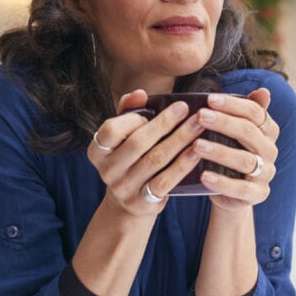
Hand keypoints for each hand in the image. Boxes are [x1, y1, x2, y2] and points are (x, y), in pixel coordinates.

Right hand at [88, 90, 202, 216]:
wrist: (130, 202)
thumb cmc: (131, 159)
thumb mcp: (124, 137)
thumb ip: (129, 112)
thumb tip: (140, 93)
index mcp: (98, 151)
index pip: (110, 130)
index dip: (133, 119)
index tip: (154, 110)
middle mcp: (107, 170)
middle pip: (138, 143)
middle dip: (164, 123)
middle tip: (185, 109)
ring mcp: (124, 188)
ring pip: (156, 160)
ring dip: (180, 140)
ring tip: (198, 125)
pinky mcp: (143, 202)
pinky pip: (166, 181)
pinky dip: (183, 164)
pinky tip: (197, 151)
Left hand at [194, 88, 279, 211]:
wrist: (232, 192)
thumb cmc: (231, 153)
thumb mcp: (236, 133)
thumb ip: (244, 112)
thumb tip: (264, 91)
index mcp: (268, 131)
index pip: (255, 112)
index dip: (233, 104)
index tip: (209, 99)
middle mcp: (270, 150)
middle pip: (249, 133)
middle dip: (224, 123)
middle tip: (200, 116)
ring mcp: (266, 173)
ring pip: (245, 160)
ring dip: (220, 151)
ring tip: (196, 145)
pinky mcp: (257, 194)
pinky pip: (240, 188)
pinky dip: (222, 182)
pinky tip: (203, 175)